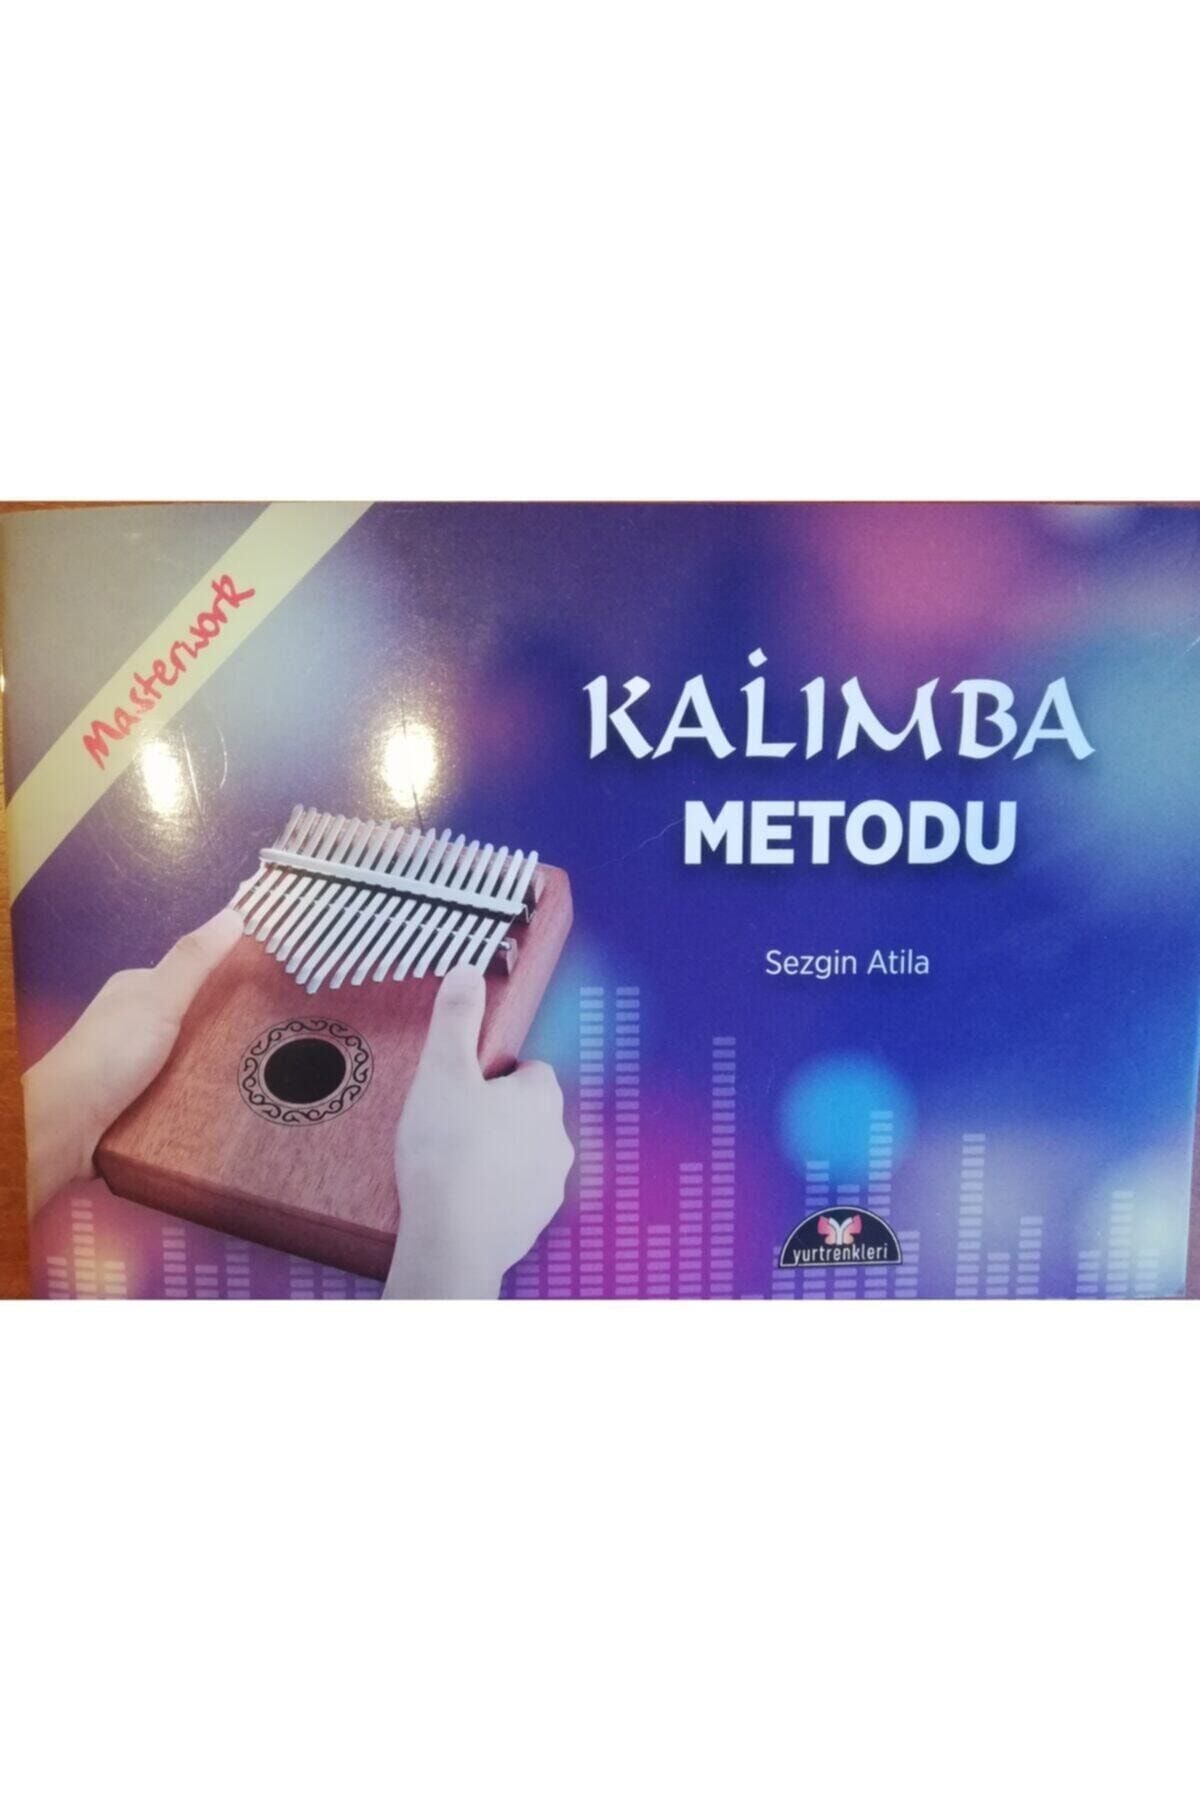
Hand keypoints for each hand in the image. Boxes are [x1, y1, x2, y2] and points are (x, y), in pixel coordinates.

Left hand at [22, 909, 243, 1214]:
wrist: (66, 1127)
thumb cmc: (112, 1054)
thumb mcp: (158, 999)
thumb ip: (195, 960)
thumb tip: (237, 912)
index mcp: (136, 991)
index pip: (194, 977)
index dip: (231, 981)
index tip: (273, 992)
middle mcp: (134, 1025)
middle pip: (195, 1022)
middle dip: (229, 1033)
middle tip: (278, 1043)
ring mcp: (135, 1067)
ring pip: (191, 1062)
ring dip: (218, 1073)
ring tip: (267, 1080)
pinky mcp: (139, 1104)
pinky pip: (182, 1096)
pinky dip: (202, 1102)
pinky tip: (232, 1107)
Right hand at [386, 964, 573, 1298]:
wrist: (452, 1243)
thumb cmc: (448, 1157)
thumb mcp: (442, 1072)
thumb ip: (456, 1019)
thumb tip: (468, 973)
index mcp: (543, 1098)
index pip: (527, 1070)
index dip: (491, 1074)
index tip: (461, 1086)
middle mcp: (557, 1140)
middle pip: (523, 1113)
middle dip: (490, 1116)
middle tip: (447, 1125)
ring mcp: (548, 1185)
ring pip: (518, 1156)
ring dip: (490, 1157)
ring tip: (446, 1164)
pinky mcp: (531, 1223)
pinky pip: (509, 1196)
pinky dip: (487, 1195)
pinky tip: (455, 1198)